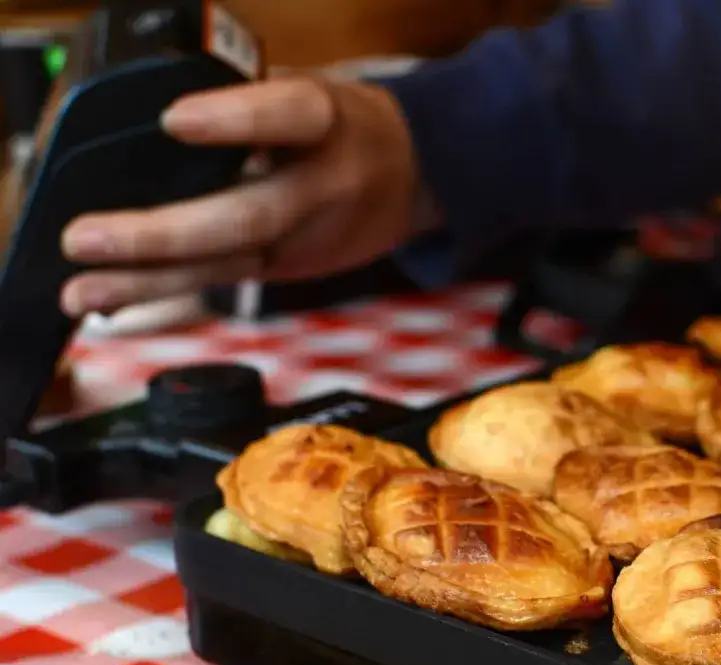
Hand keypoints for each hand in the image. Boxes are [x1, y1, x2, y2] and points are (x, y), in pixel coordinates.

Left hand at [60, 75, 435, 316]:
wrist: (414, 176)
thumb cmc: (345, 125)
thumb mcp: (307, 91)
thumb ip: (247, 100)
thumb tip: (162, 124)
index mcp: (329, 123)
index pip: (289, 116)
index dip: (237, 122)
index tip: (177, 120)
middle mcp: (322, 187)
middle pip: (250, 215)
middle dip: (166, 232)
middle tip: (92, 236)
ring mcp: (305, 237)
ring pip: (228, 263)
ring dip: (150, 280)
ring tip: (86, 289)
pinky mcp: (286, 268)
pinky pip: (220, 280)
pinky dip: (160, 292)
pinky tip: (109, 299)